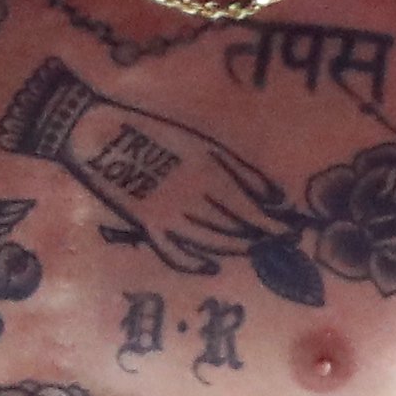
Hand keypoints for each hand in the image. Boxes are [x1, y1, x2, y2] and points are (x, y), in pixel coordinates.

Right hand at [39, 87, 309, 285]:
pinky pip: (178, 255)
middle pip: (238, 232)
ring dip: (238, 247)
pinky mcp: (149, 229)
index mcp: (212, 179)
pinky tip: (211, 264)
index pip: (255, 214)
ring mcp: (172, 221)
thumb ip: (242, 173)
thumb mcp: (205, 145)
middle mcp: (196, 205)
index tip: (295, 231)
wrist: (100, 136)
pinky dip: (197, 263)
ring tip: (255, 246)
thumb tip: (276, 200)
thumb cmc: (157, 132)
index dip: (277, 227)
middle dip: (262, 237)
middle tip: (280, 240)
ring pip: (215, 244)